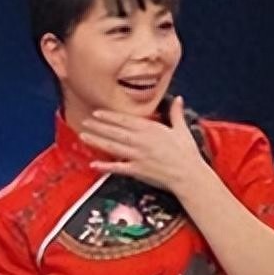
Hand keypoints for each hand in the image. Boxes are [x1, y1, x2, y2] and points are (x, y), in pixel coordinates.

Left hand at [79, 96, 209, 191]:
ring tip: (83, 136)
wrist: (190, 175)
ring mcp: (137, 156)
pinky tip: (93, 164)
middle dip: (98, 126)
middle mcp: (141, 141)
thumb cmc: (187, 154)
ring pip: (112, 147)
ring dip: (97, 141)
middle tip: (84, 122)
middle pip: (114, 132)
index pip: (125, 120)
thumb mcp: (181, 130)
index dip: (109, 116)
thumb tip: (179, 99)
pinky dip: (105, 166)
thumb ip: (176, 114)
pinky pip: (118, 168)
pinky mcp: (137, 170)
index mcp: (151, 129)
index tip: (97, 113)